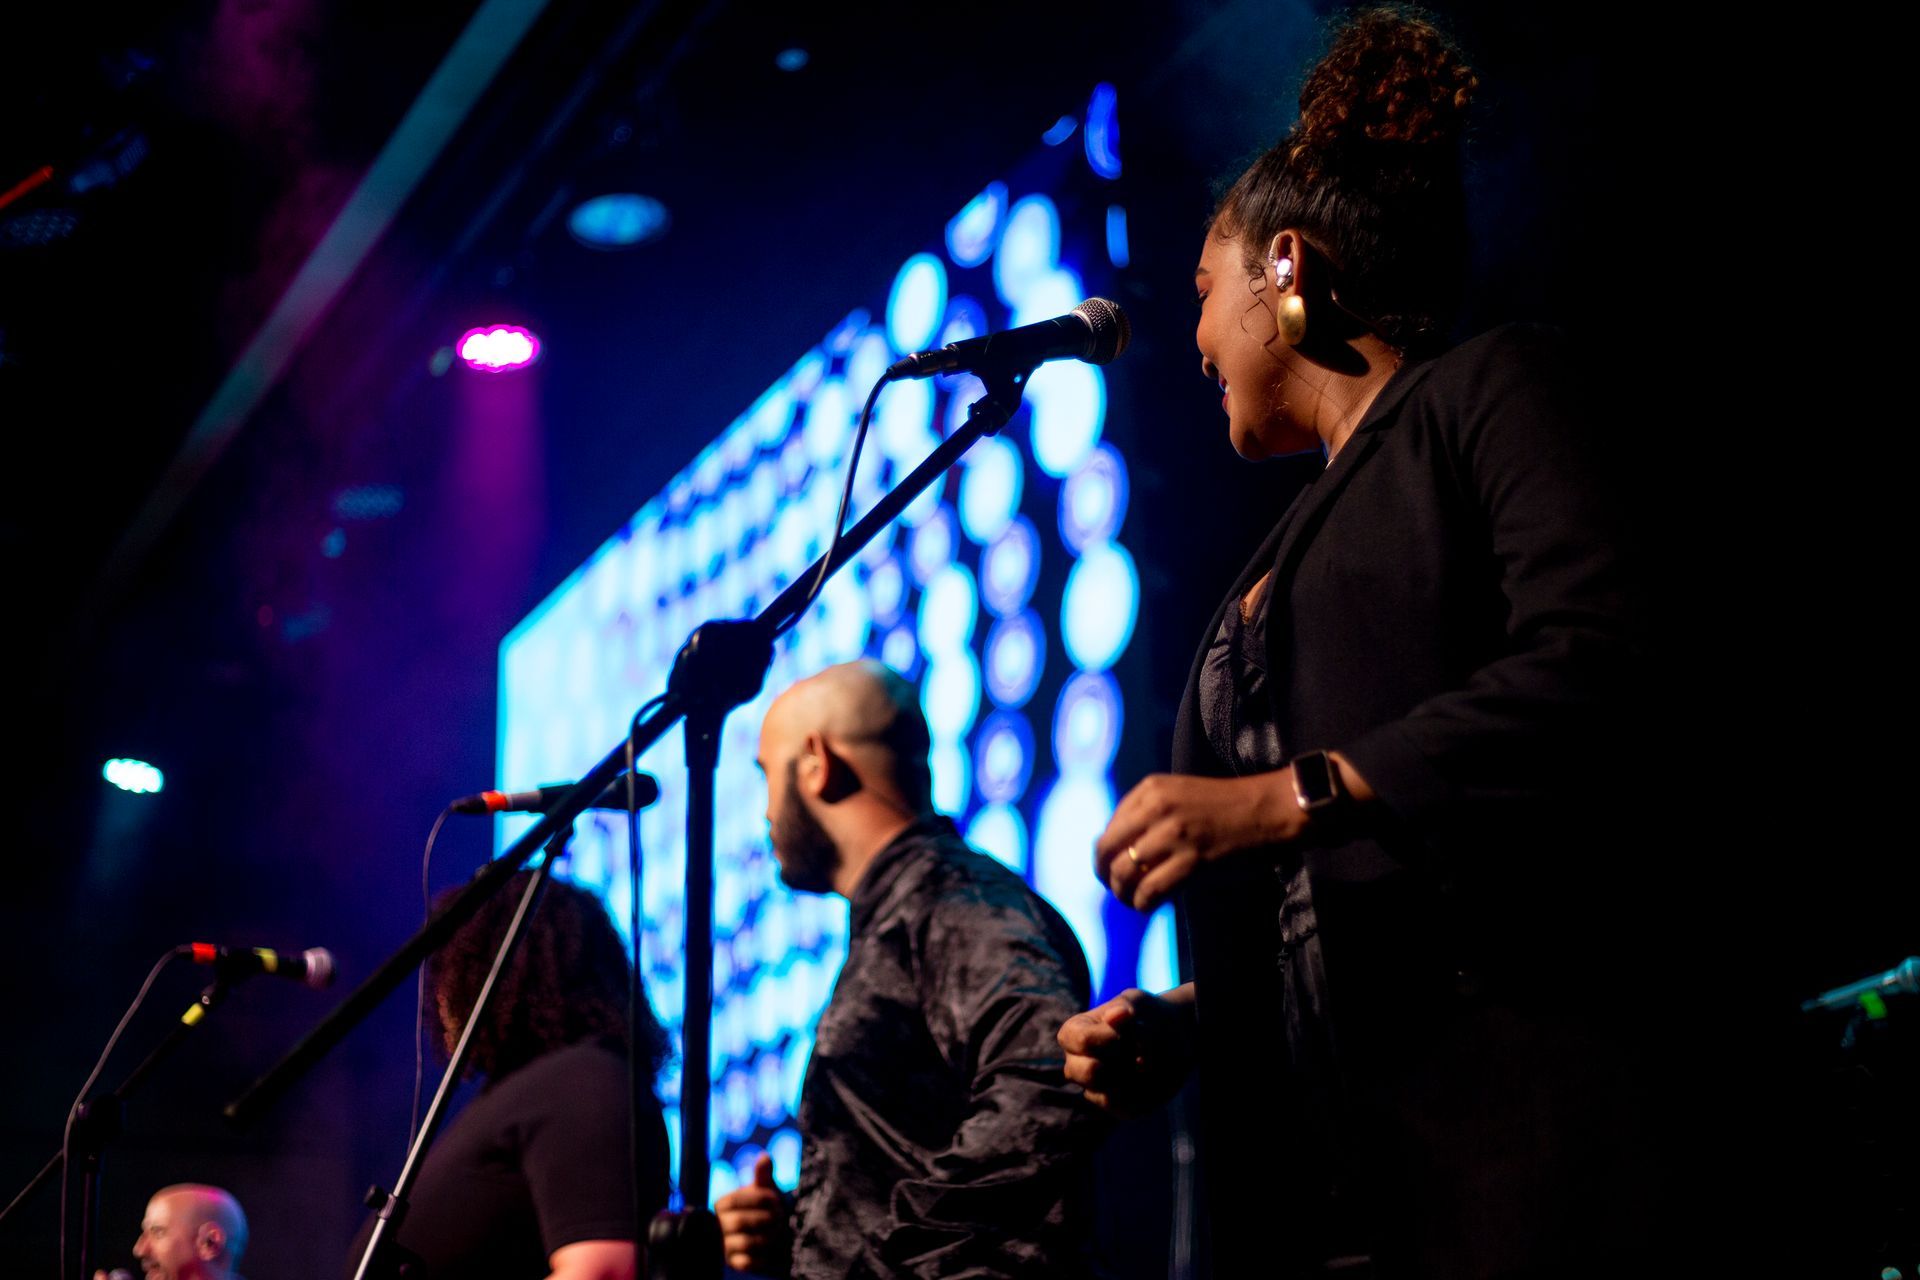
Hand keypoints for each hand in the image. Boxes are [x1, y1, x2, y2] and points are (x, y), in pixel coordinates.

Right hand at [715, 1152, 790, 1276]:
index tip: (776, 1200)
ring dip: (767, 1238)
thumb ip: (763, 1176)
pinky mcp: (735, 1263)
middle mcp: (718, 1226)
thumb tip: (764, 1156)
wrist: (778, 1238)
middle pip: (738, 1222)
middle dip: (765, 1219)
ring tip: (779, 1233)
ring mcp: (725, 1246)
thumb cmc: (769, 1209)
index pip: (735, 1200)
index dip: (758, 1198)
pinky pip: (746, 1263)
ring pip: (744, 1243)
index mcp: (722, 1205)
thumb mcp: (767, 1191)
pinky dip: (762, 1257)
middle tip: (781, 1218)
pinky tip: (771, 1251)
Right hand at [1058, 986, 1196, 1117]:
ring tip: (1145, 1062)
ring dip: (1133, 1077)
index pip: (1077, 1039)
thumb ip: (1126, 1007)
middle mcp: (1078, 1063)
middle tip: (1136, 1050)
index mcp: (1075, 1033)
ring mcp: (1095, 1087)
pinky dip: (1144, 1092)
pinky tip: (1150, 1077)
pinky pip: (1125, 1108)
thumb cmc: (1146, 1015)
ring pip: (1104, 1095)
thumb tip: (1117, 1014)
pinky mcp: (1116, 1106)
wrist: (1172, 1038)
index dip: (1104, 1036)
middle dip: (1118, 1061)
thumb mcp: (1138, 1003)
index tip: (1126, 1029)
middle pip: (1084, 1072)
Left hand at [1094, 772, 1302, 910]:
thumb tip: (1116, 850)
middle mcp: (1156, 808)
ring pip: (1123, 873)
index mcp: (1151, 789)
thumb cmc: (1228, 807)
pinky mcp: (1192, 861)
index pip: (1109, 828)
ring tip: (1132, 901)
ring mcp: (1173, 834)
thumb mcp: (1180, 795)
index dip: (1105, 855)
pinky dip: (1143, 904)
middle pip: (1106, 850)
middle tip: (1116, 890)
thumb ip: (1148, 814)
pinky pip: (1150, 891)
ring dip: (1122, 894)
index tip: (1111, 869)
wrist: (1271, 810)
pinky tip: (1149, 906)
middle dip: (1105, 875)